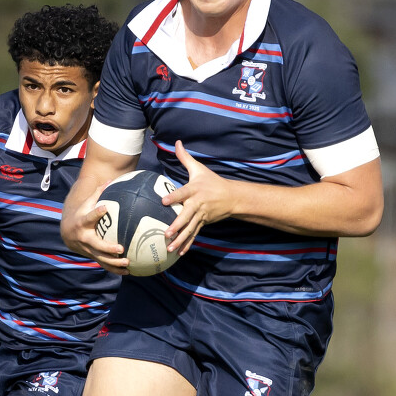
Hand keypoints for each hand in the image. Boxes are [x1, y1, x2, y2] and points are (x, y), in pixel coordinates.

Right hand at [61, 183, 130, 274]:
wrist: (68, 232)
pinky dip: (115, 269)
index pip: (89, 216)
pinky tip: (128, 271)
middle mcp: (84, 237)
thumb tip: (112, 179)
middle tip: (120, 249)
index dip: (96, 212)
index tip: (104, 208)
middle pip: (96, 244)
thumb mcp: (87, 203)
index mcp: (83, 222)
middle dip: (107, 247)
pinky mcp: (92, 256)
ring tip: (127, 263)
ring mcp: (88, 249)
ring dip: (113, 263)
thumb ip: (99, 193)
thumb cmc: (82, 213)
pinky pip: (104, 264)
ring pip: (100, 258)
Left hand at [162, 141, 234, 255]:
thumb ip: (185, 157)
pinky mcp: (203, 223)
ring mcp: (201, 216)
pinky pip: (194, 235)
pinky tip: (179, 253)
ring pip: (189, 229)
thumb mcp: (199, 168)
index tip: (163, 201)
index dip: (173, 197)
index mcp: (195, 190)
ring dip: (180, 239)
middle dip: (177, 225)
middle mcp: (198, 204)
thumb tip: (176, 142)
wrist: (232, 197)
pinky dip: (187, 244)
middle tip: (166, 233)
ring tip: (170, 248)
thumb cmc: (211, 181)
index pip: (182, 193)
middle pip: (186, 216)